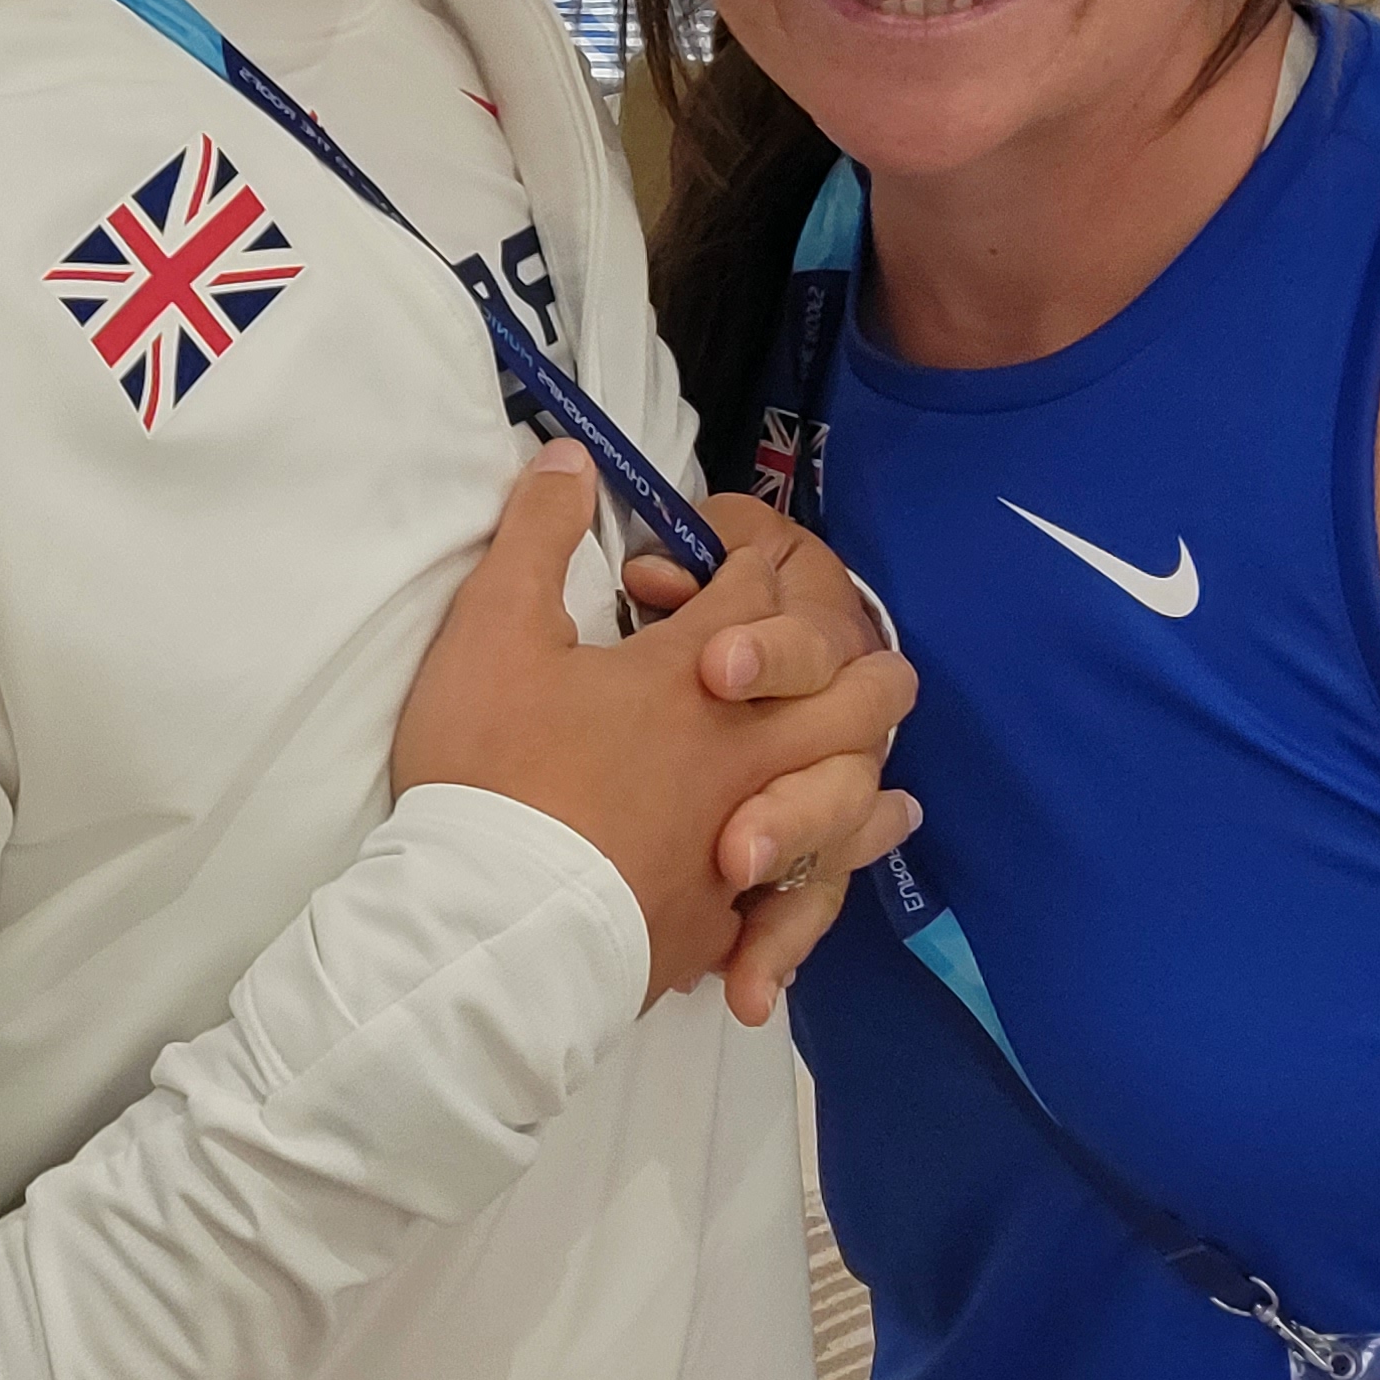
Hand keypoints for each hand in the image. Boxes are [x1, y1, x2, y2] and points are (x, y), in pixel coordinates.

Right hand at [391, 441, 915, 1010]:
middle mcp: (739, 755)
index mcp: (689, 677)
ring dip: (866, 782)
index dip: (753, 567)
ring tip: (891, 785)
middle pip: (839, 699)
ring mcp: (739, 842)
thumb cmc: (491, 767)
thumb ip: (536, 534)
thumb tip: (570, 455)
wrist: (488, 923)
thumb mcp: (492, 629)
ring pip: (841, 803)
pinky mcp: (720, 919)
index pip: (751, 597)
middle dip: (858, 668)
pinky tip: (824, 883)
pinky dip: (821, 883)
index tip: (743, 561)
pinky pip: (795, 899)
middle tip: (880, 664)